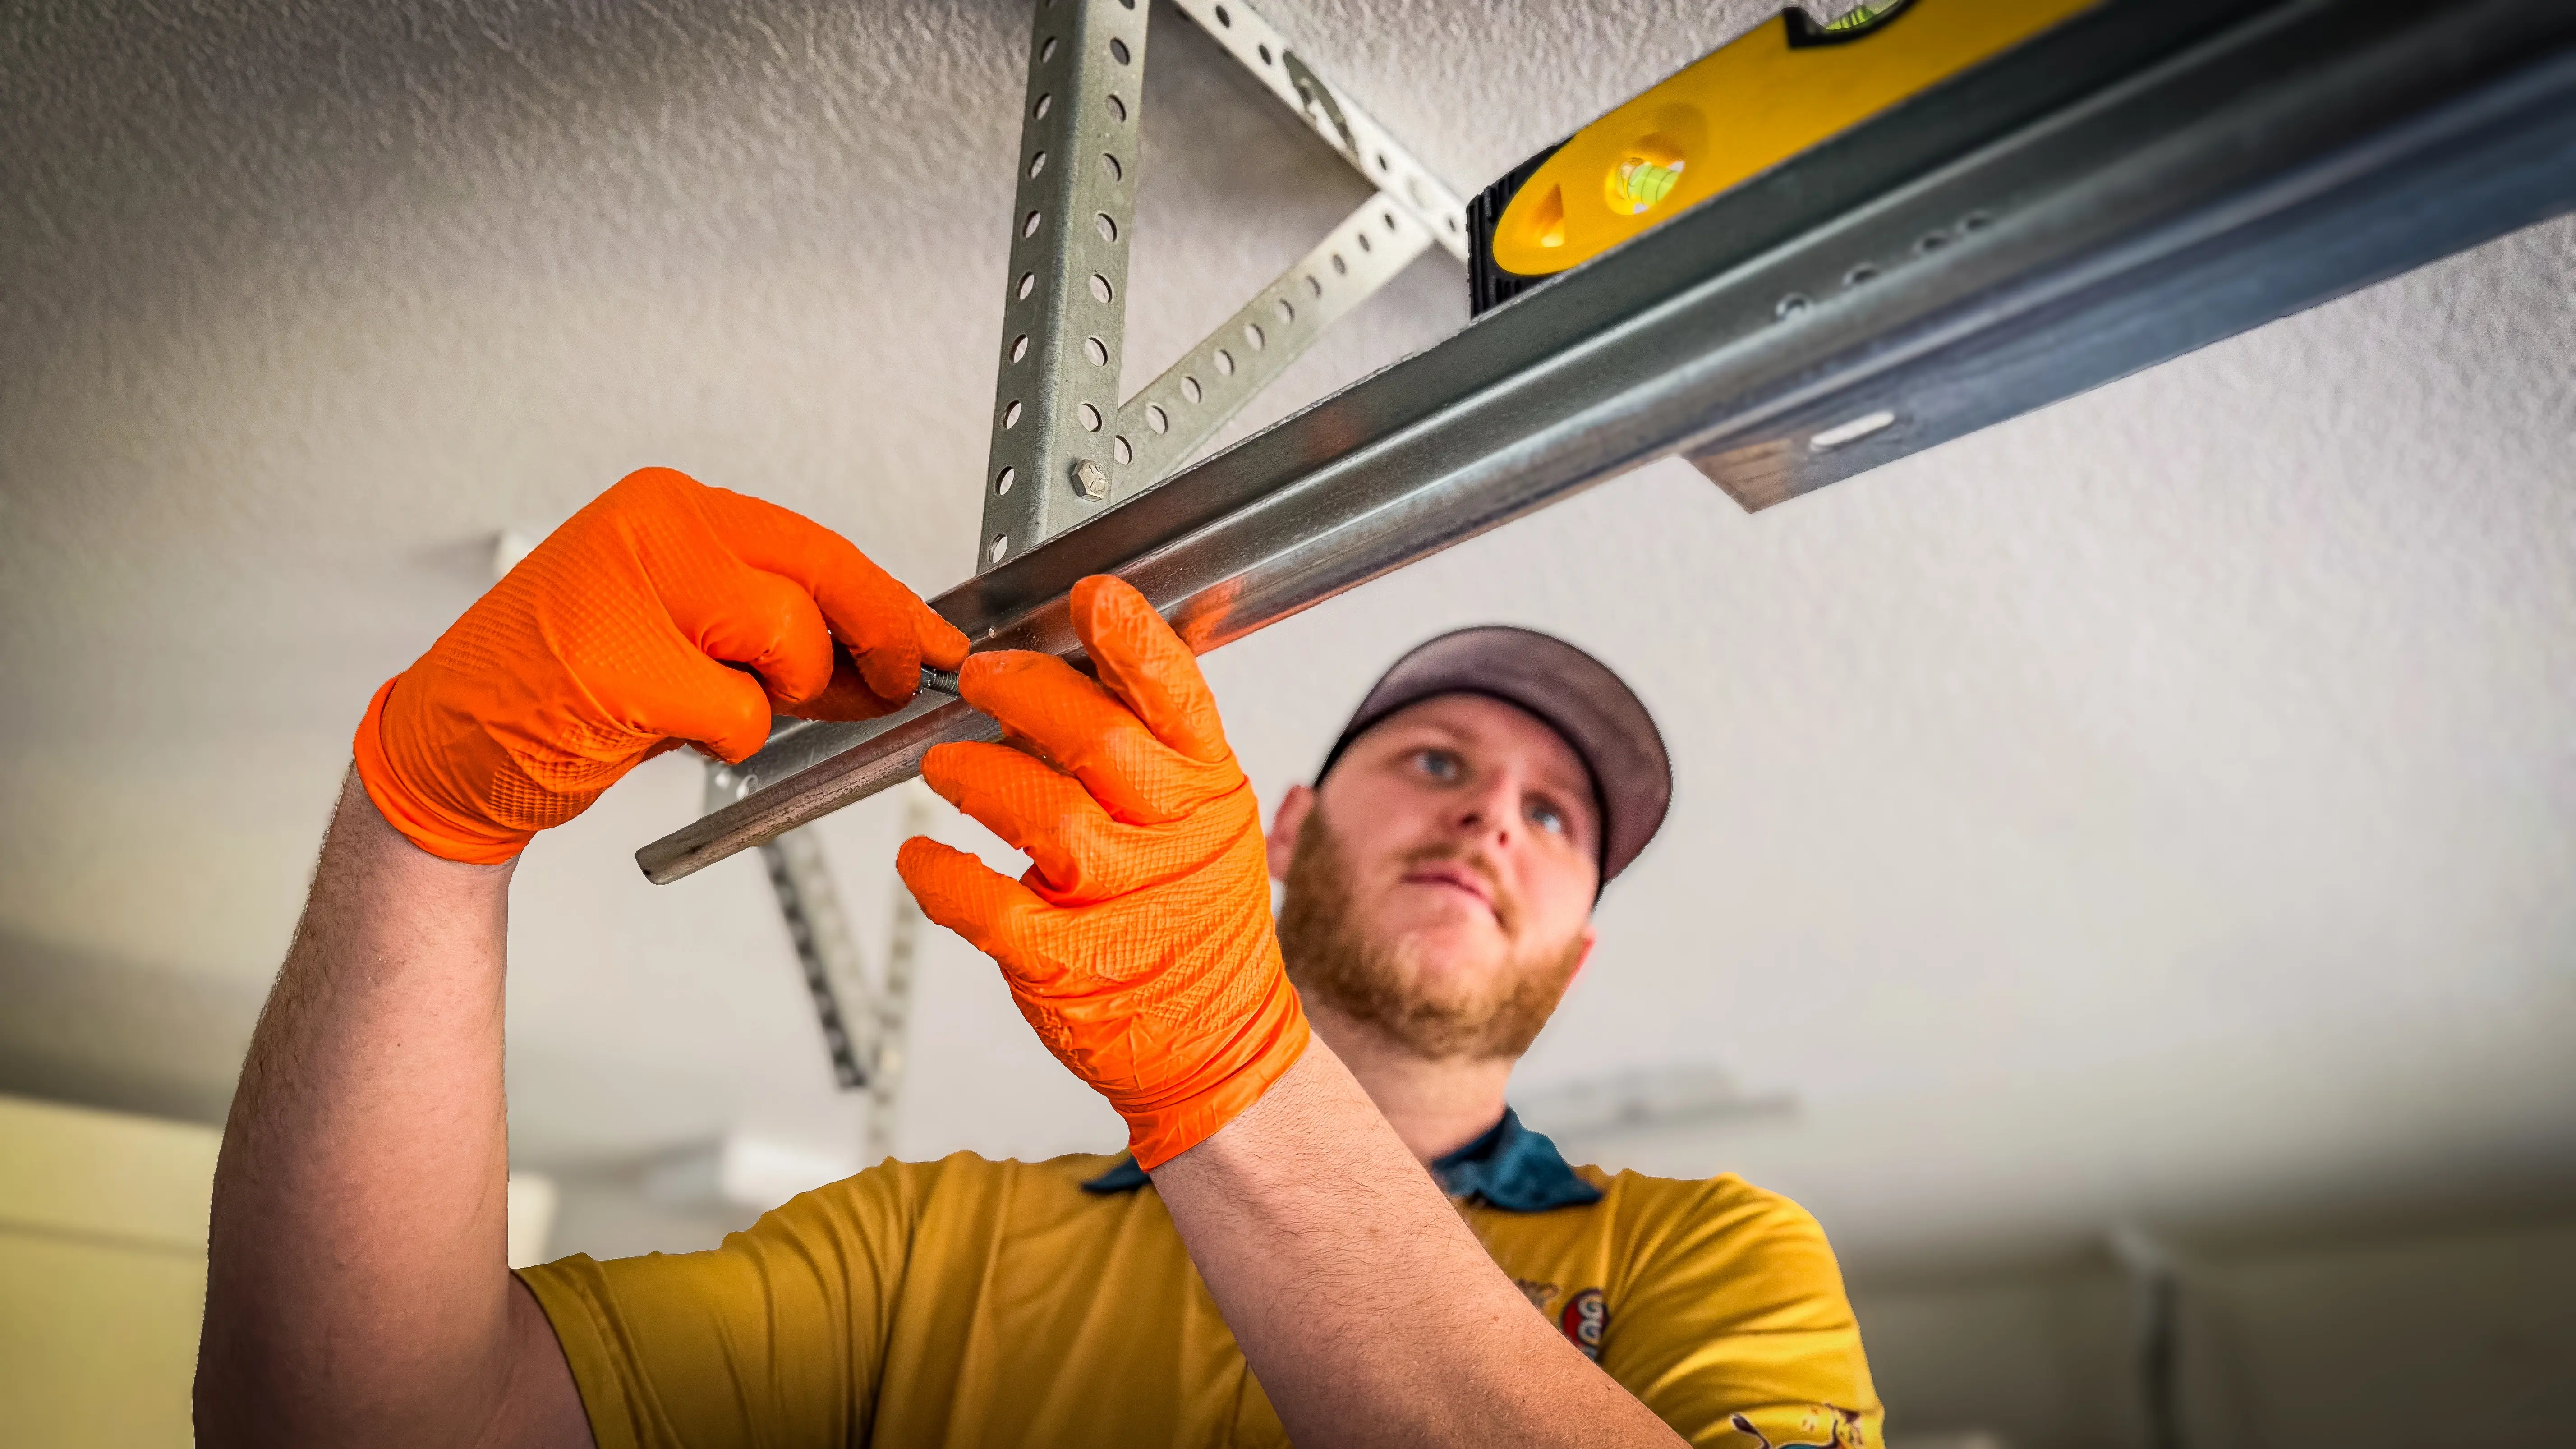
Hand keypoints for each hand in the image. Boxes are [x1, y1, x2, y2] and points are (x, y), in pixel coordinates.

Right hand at [356, 466, 966, 863]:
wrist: (448, 743)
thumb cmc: (567, 687)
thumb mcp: (680, 627)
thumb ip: (773, 619)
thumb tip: (893, 647)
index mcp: (669, 507)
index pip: (816, 545)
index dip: (890, 603)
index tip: (938, 643)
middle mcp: (652, 525)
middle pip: (821, 578)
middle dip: (877, 642)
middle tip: (899, 687)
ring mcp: (631, 589)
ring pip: (789, 640)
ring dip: (778, 700)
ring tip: (718, 708)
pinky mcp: (619, 666)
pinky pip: (739, 716)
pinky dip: (725, 743)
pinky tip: (666, 734)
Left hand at [897, 576, 1308, 1168]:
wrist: (1214, 1044)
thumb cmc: (1192, 921)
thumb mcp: (1201, 822)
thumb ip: (1145, 751)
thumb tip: (1057, 673)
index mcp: (1207, 791)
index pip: (1177, 697)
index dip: (1132, 639)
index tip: (1090, 596)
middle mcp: (1173, 840)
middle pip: (1095, 739)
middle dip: (1023, 693)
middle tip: (978, 676)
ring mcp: (1123, 904)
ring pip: (1040, 813)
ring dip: (974, 774)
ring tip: (943, 764)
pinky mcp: (1066, 964)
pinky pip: (986, 905)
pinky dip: (941, 876)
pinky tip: (922, 860)